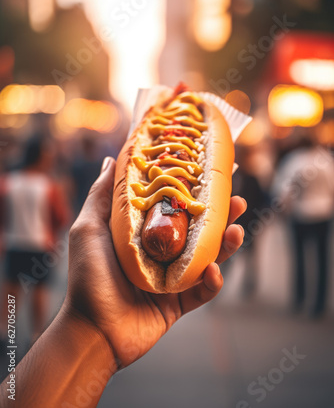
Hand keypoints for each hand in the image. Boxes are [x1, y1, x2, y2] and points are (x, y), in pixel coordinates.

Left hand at [64, 157, 245, 370]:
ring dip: (226, 245)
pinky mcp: (179, 303)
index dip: (193, 190)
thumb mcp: (89, 227)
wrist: (92, 329)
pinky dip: (212, 282)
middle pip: (198, 229)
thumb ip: (103, 194)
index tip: (210, 173)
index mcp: (143, 232)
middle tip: (237, 201)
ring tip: (237, 231)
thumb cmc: (87, 275)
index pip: (175, 206)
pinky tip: (213, 271)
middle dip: (220, 215)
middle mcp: (160, 252)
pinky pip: (203, 291)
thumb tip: (113, 159)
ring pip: (207, 257)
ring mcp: (171, 278)